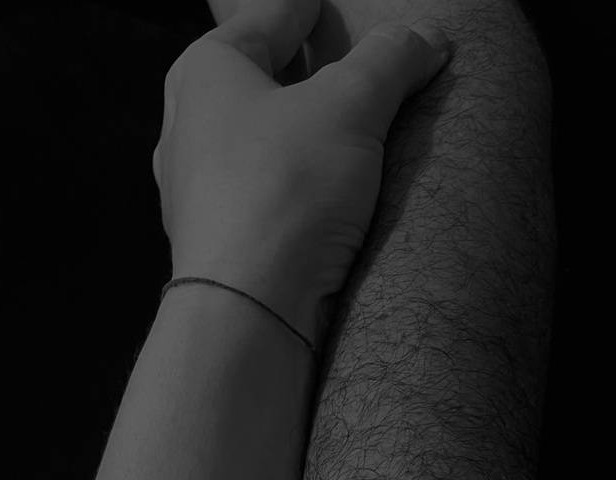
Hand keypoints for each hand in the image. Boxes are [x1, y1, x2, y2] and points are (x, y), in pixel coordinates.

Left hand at [154, 0, 452, 346]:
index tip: (332, 6)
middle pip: (262, 82)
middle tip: (353, 71)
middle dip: (308, 75)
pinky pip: (266, 198)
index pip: (271, 16)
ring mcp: (199, 192)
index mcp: (206, 70)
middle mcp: (189, 127)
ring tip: (351, 141)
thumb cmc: (284, 193)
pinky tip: (327, 203)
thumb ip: (389, 62)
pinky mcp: (221, 246)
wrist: (248, 312)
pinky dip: (297, 190)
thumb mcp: (351, 107)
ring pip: (260, 145)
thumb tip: (426, 38)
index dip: (311, 8)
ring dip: (304, 140)